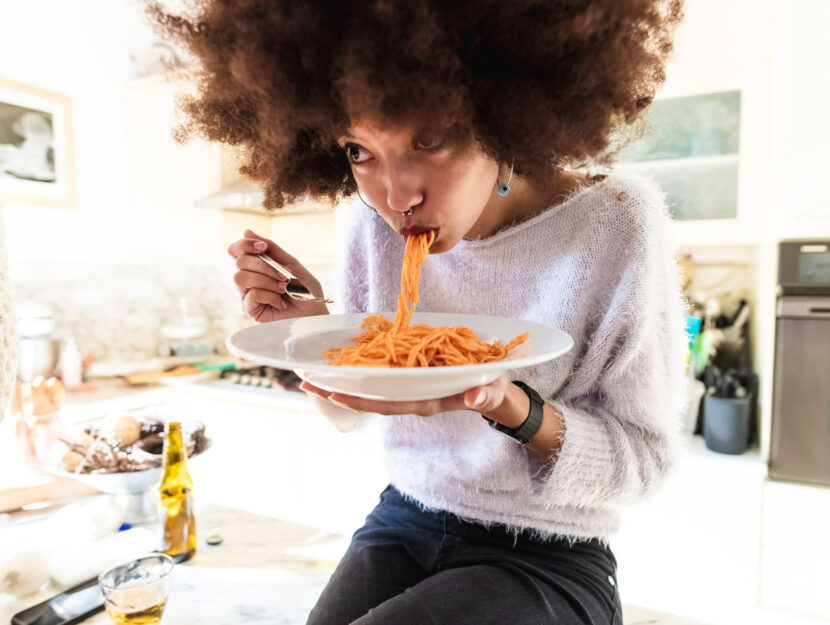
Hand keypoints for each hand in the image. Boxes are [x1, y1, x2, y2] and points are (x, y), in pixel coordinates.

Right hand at [227, 229, 328, 321]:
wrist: (315, 315)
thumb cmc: (305, 291)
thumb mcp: (291, 264)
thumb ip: (271, 248)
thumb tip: (246, 230)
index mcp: (257, 266)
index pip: (236, 250)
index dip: (244, 245)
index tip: (263, 248)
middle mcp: (249, 279)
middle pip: (240, 262)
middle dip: (264, 266)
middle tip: (284, 277)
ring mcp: (247, 295)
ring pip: (241, 278)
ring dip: (266, 281)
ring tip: (283, 290)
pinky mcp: (250, 310)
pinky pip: (251, 295)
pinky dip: (270, 296)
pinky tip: (281, 304)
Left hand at [298, 374, 510, 416]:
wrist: (490, 389)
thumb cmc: (490, 389)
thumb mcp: (491, 391)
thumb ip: (485, 395)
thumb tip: (474, 398)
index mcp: (425, 401)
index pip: (388, 403)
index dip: (361, 399)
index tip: (335, 393)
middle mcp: (410, 396)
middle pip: (369, 397)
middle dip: (338, 392)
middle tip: (305, 383)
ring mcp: (407, 388)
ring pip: (369, 388)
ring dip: (340, 382)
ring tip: (310, 375)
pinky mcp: (407, 376)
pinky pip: (378, 376)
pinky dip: (357, 369)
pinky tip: (336, 362)